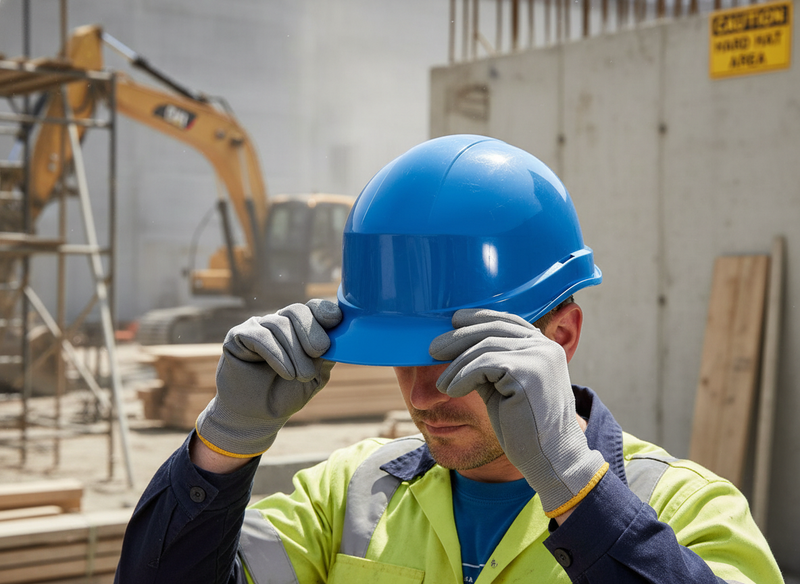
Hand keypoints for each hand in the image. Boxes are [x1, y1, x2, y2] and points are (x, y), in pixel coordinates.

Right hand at [195, 299, 341, 457]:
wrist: (258, 416)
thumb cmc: (287, 395)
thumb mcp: (315, 375)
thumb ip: (326, 355)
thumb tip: (341, 336)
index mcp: (299, 328)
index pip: (313, 308)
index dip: (324, 310)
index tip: (335, 320)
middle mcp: (278, 323)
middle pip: (296, 311)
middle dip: (311, 331)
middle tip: (319, 352)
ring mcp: (258, 327)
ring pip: (280, 324)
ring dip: (294, 351)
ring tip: (301, 376)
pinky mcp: (238, 336)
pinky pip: (260, 335)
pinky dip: (276, 354)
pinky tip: (285, 372)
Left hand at [429, 309, 607, 516]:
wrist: (549, 459)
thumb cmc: (524, 427)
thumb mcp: (503, 387)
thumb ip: (488, 364)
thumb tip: (454, 346)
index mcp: (543, 347)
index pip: (506, 320)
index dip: (478, 318)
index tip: (454, 321)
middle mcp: (544, 347)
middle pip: (492, 330)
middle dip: (458, 337)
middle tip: (432, 349)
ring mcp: (538, 358)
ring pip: (484, 347)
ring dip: (456, 365)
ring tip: (442, 383)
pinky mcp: (527, 373)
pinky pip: (483, 366)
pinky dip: (462, 377)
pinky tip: (451, 390)